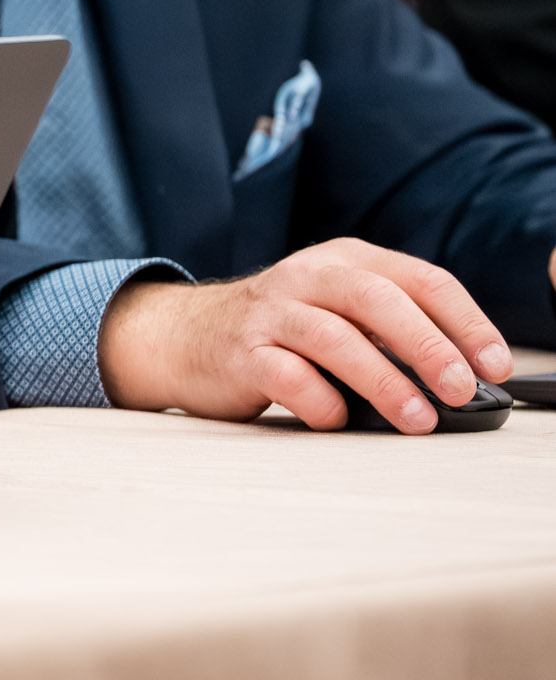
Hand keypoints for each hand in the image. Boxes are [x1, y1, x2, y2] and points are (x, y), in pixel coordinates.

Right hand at [99, 238, 512, 433]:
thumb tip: (463, 380)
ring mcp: (269, 313)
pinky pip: (286, 377)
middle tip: (459, 388)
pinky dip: (319, 401)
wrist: (183, 336)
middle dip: (426, 344)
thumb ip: (389, 330)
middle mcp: (306, 277)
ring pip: (333, 337)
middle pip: (375, 299)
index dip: (466, 322)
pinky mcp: (238, 353)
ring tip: (416, 418)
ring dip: (382, 381)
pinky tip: (336, 419)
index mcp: (344, 261)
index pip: (420, 279)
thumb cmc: (281, 331)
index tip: (495, 364)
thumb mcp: (337, 309)